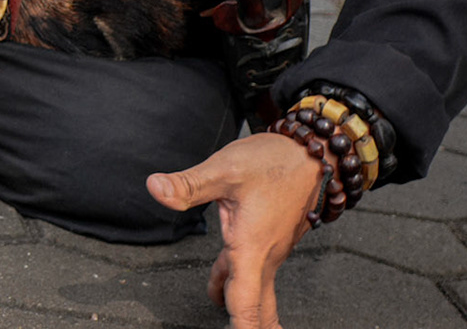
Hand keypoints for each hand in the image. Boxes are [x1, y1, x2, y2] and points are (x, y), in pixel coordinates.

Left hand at [147, 133, 323, 328]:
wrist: (311, 154)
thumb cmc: (272, 162)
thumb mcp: (224, 169)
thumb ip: (188, 185)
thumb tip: (155, 188)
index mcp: (252, 248)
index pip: (245, 305)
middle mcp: (264, 257)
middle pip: (255, 310)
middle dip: (248, 328)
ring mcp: (268, 252)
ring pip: (254, 294)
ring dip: (242, 314)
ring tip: (230, 327)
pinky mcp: (266, 244)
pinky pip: (250, 277)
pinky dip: (238, 292)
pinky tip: (220, 294)